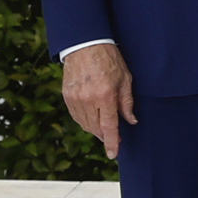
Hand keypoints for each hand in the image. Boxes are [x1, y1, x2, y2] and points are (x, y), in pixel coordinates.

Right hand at [62, 43, 138, 159]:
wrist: (85, 43)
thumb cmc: (109, 58)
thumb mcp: (125, 78)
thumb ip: (127, 102)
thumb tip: (131, 121)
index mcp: (105, 96)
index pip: (108, 127)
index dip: (111, 142)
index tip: (113, 154)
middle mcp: (88, 99)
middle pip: (96, 128)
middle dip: (105, 135)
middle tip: (114, 135)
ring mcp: (75, 98)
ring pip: (85, 124)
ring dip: (95, 128)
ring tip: (103, 123)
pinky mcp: (67, 95)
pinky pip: (76, 116)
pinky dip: (84, 120)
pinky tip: (91, 116)